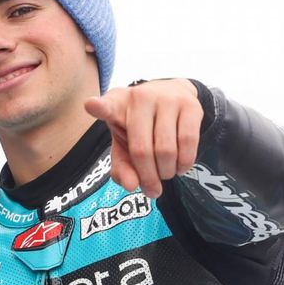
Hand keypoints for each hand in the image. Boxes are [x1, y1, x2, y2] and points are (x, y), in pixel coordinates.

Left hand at [84, 79, 201, 198]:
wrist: (173, 95)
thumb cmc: (141, 126)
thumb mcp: (124, 144)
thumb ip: (122, 168)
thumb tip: (132, 185)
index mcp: (116, 104)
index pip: (106, 106)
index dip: (99, 107)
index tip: (91, 105)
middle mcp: (141, 97)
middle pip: (141, 150)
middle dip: (148, 178)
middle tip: (152, 189)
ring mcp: (167, 99)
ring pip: (166, 150)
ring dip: (166, 172)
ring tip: (165, 174)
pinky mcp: (191, 105)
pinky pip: (188, 142)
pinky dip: (184, 163)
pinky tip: (179, 166)